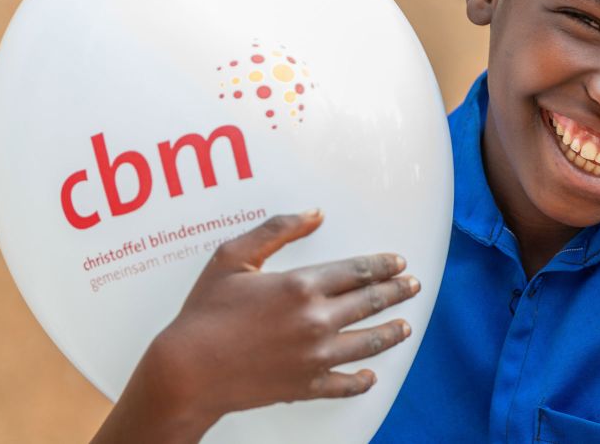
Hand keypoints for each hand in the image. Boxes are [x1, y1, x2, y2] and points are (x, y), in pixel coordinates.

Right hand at [91, 209, 419, 443]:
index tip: (398, 263)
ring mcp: (314, 356)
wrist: (187, 370)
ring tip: (405, 325)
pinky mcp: (305, 385)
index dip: (382, 266)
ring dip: (390, 332)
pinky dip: (361, 380)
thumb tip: (313, 214)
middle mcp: (316, 320)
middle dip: (396, 292)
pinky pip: (344, 384)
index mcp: (301, 286)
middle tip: (412, 286)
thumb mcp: (233, 257)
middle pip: (370, 302)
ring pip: (367, 342)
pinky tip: (370, 375)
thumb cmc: (204, 312)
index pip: (357, 271)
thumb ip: (276, 231)